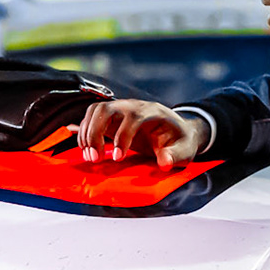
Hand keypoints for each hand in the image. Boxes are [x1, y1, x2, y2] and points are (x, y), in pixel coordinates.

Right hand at [73, 100, 209, 167]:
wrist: (177, 130)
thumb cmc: (180, 140)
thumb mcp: (184, 149)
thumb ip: (175, 155)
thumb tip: (165, 163)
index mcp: (152, 112)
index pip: (132, 118)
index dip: (122, 137)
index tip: (118, 158)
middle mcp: (133, 106)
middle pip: (106, 109)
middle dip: (95, 133)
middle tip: (94, 158)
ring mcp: (121, 109)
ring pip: (95, 111)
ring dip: (87, 133)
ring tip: (89, 156)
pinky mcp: (112, 118)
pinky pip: (91, 118)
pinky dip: (85, 133)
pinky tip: (87, 150)